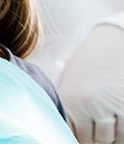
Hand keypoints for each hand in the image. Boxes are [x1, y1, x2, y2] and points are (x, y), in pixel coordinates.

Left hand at [58, 24, 123, 143]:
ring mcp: (106, 107)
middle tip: (95, 125)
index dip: (76, 135)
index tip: (80, 130)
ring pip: (108, 139)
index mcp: (67, 99)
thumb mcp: (70, 80)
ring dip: (110, 135)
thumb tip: (61, 128)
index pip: (69, 133)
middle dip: (93, 136)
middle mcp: (84, 105)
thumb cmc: (88, 64)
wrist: (110, 44)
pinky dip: (122, 131)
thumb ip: (66, 105)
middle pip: (90, 140)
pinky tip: (118, 118)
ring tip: (107, 119)